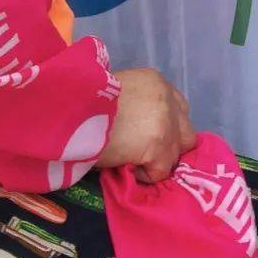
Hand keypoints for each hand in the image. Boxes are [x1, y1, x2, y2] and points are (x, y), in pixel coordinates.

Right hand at [96, 67, 195, 182]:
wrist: (71, 110)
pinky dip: (145, 175)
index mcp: (155, 81)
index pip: (178, 108)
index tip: (151, 137)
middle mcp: (167, 98)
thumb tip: (139, 127)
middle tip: (147, 154)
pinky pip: (160, 172)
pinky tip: (125, 166)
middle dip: (170, 146)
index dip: (168, 126)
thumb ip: (135, 104)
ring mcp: (166, 123)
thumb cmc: (85, 101)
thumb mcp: (115, 92)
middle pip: (186, 132)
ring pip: (175, 154)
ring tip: (132, 161)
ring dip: (157, 161)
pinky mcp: (159, 146)